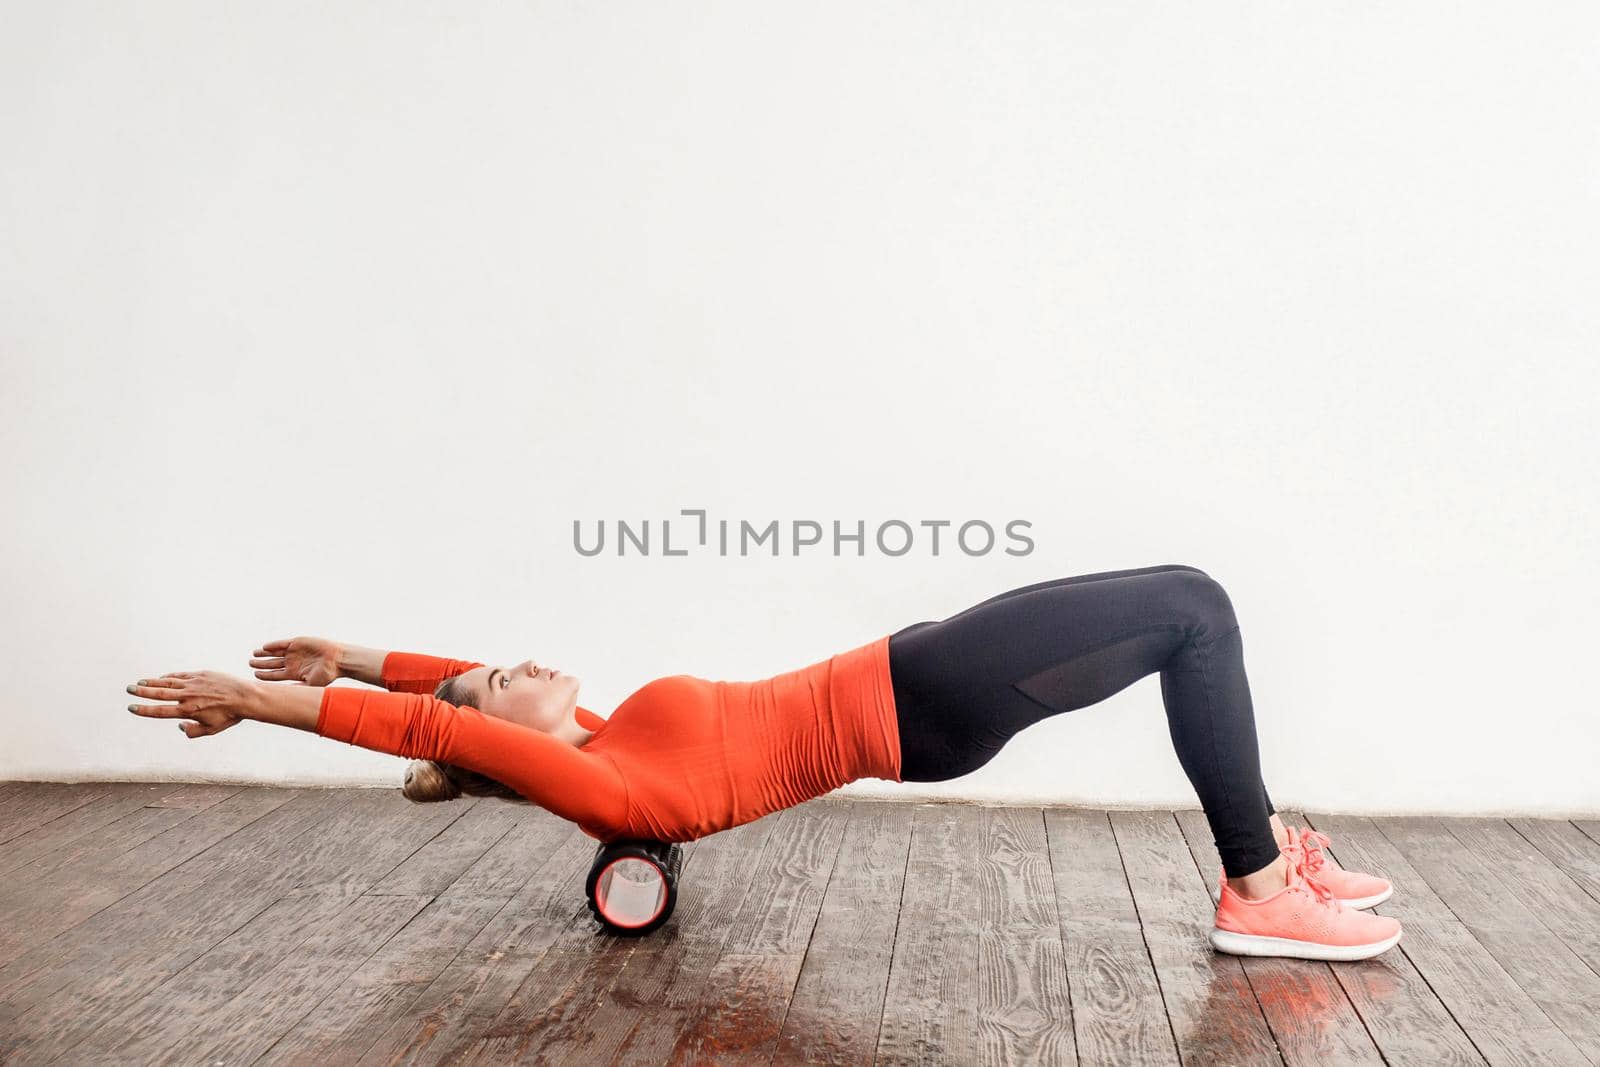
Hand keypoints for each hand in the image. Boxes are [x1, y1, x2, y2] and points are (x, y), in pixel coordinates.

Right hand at [126, 670, 255, 737]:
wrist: (246, 697)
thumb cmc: (229, 716)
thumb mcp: (211, 730)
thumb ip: (192, 732)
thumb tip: (179, 726)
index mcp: (188, 711)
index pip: (160, 711)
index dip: (144, 710)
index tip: (131, 708)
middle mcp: (188, 696)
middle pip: (159, 694)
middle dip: (142, 692)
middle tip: (128, 690)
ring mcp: (194, 683)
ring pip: (167, 682)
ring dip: (152, 682)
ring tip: (139, 683)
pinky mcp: (201, 674)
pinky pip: (181, 675)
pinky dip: (169, 677)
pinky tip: (162, 678)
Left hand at [250, 636, 343, 686]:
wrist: (337, 660)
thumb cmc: (326, 674)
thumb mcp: (310, 685)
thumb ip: (297, 689)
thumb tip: (282, 696)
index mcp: (294, 673)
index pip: (275, 675)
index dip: (265, 675)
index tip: (255, 675)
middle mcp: (292, 662)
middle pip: (272, 664)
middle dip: (261, 663)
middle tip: (250, 663)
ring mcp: (295, 652)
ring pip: (275, 653)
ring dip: (264, 653)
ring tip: (254, 654)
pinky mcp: (298, 642)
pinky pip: (282, 643)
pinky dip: (273, 645)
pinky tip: (264, 647)